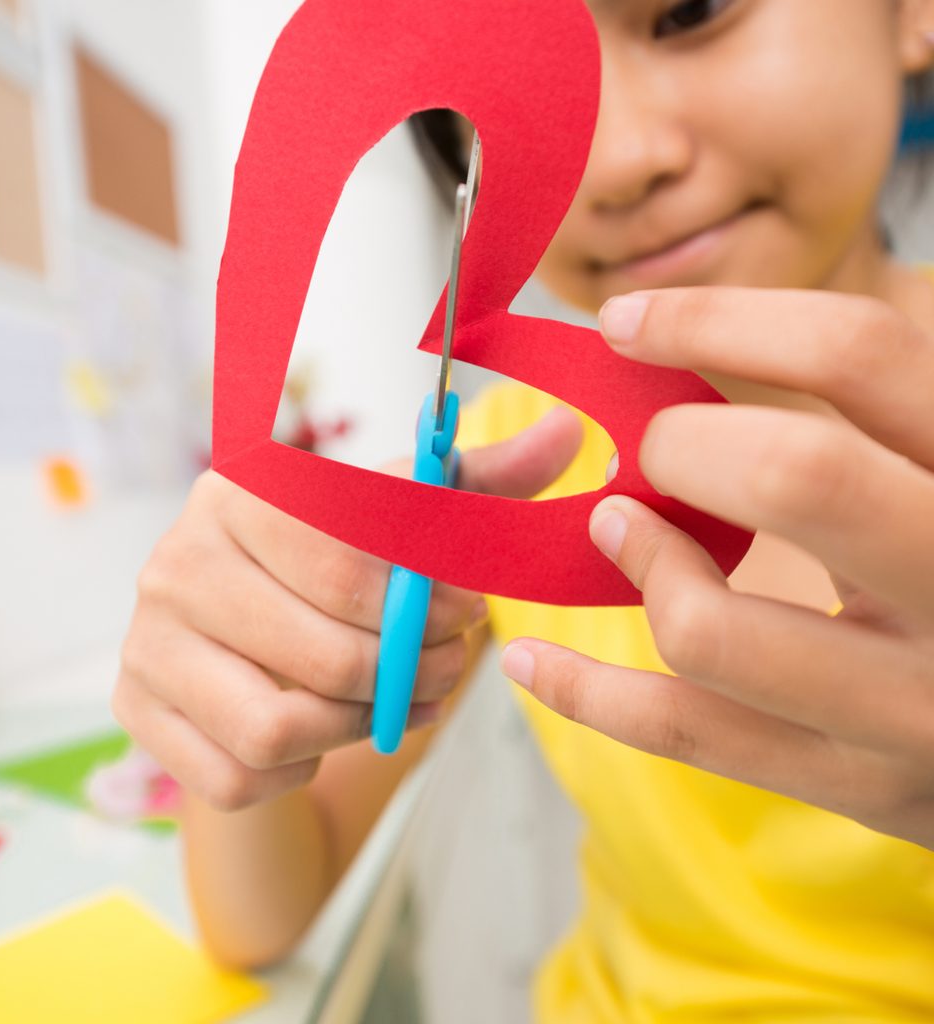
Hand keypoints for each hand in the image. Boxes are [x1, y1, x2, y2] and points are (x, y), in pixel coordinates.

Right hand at [114, 406, 582, 811]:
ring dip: (357, 726)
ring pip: (277, 725)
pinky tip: (319, 731)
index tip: (470, 615)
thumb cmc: (332, 570)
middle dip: (407, 675)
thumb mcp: (401, 520)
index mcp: (238, 494)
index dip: (426, 602)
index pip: (345, 560)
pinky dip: (296, 768)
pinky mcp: (136, 711)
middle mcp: (176, 561)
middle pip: (321, 651)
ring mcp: (146, 641)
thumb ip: (476, 482)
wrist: (244, 637)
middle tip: (446, 672)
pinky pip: (235, 775)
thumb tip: (568, 429)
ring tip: (393, 703)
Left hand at [502, 287, 933, 848]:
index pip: (857, 355)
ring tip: (619, 531)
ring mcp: (912, 707)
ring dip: (642, 562)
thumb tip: (682, 353)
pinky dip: (588, 694)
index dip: (720, 321)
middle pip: (793, 476)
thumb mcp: (932, 471)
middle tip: (653, 449)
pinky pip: (689, 732)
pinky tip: (532, 663)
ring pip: (710, 628)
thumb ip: (859, 417)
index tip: (626, 323)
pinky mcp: (860, 785)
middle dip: (683, 446)